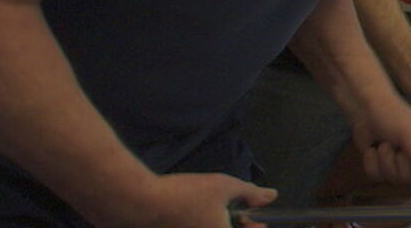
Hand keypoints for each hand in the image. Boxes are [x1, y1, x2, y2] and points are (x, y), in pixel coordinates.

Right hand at [94, 172, 275, 227]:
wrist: (139, 202)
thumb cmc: (183, 194)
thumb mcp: (224, 186)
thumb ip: (250, 193)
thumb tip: (271, 196)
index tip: (256, 222)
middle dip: (236, 225)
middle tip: (239, 213)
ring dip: (218, 223)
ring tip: (214, 209)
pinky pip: (194, 227)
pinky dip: (201, 223)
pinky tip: (197, 212)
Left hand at [351, 96, 410, 186]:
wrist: (366, 110)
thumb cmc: (392, 114)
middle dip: (402, 164)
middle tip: (399, 148)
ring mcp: (403, 164)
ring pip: (397, 180)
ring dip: (385, 161)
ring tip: (385, 144)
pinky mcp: (385, 168)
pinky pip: (379, 177)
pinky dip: (372, 163)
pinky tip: (373, 150)